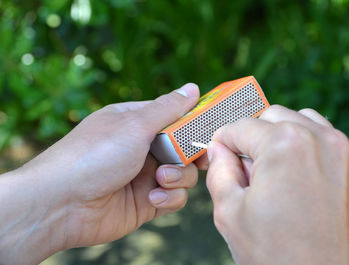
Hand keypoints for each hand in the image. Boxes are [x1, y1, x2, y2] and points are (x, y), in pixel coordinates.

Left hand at [0, 84, 199, 264]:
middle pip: (184, 149)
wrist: (61, 204)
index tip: (212, 129)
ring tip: (161, 179)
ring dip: (179, 177)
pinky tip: (152, 198)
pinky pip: (173, 198)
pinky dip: (169, 198)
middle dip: (191, 155)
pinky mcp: (146, 202)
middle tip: (197, 158)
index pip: (176, 118)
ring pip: (184, 174)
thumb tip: (193, 88)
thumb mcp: (134, 125)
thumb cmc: (94, 155)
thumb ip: (168, 109)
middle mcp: (143, 148)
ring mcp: (144, 176)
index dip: (195, 124)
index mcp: (137, 123)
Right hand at [206, 105, 348, 264]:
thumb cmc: (276, 255)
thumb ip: (218, 170)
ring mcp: (338, 150)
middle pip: (268, 117)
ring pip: (296, 120)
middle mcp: (317, 138)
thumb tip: (218, 149)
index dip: (222, 141)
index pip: (239, 126)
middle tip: (244, 170)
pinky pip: (319, 136)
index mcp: (284, 144)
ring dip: (277, 136)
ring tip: (269, 171)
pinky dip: (301, 143)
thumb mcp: (229, 211)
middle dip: (251, 138)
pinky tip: (291, 173)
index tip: (218, 154)